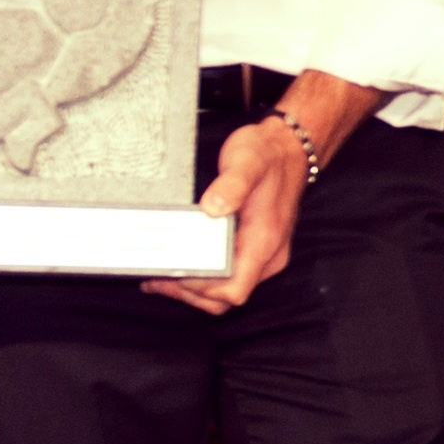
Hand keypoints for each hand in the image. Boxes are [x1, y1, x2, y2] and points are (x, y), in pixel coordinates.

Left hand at [141, 116, 312, 313]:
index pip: (234, 288)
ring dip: (194, 289)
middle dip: (190, 292)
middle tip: (156, 277)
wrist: (288, 147)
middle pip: (227, 296)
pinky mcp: (254, 248)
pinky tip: (182, 264)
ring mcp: (262, 254)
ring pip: (227, 289)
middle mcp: (267, 255)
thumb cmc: (268, 155)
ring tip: (160, 276)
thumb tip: (212, 207)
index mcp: (264, 241)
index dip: (203, 288)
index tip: (175, 272)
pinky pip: (229, 275)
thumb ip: (232, 184)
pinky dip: (204, 277)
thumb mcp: (248, 161)